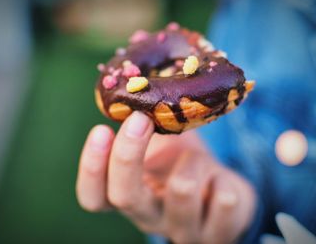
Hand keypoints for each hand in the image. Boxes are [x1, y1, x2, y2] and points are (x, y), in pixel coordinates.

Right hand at [76, 112, 255, 242]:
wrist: (218, 189)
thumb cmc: (182, 162)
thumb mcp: (160, 147)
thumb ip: (144, 126)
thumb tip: (133, 86)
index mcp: (129, 198)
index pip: (93, 197)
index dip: (92, 168)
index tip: (100, 130)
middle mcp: (150, 218)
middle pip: (125, 197)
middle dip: (129, 154)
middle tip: (140, 118)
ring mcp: (183, 229)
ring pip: (182, 189)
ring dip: (192, 159)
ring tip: (196, 156)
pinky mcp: (217, 233)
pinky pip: (223, 200)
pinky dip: (222, 178)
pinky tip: (218, 179)